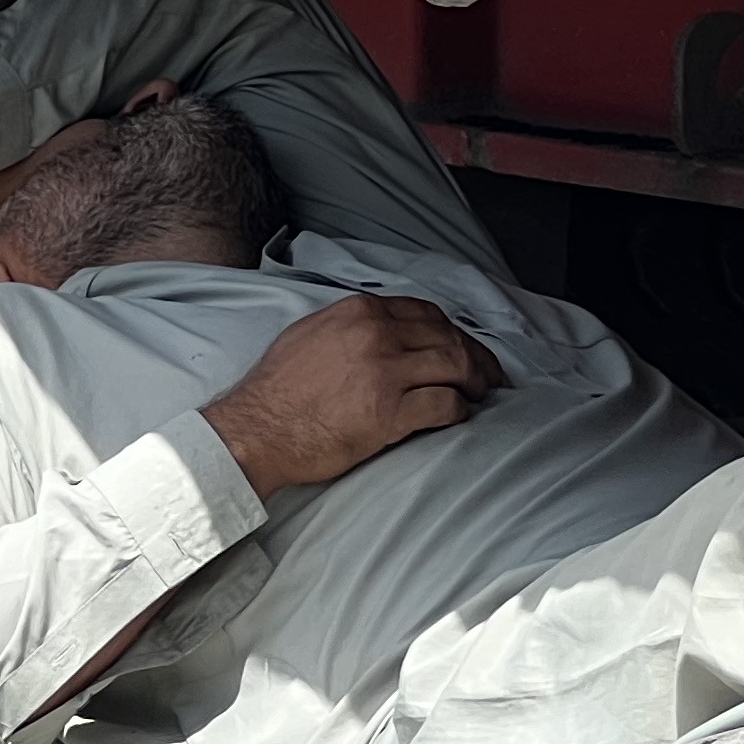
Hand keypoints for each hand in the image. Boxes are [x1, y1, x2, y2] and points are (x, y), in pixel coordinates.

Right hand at [204, 295, 506, 499]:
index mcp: (359, 312)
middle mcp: (375, 334)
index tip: (464, 346)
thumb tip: (385, 331)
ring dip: (474, 381)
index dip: (453, 331)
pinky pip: (443, 404)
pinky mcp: (389, 412)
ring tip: (480, 394)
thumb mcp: (312, 334)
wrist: (255, 430)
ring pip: (453, 365)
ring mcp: (384, 371)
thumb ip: (352, 327)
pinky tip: (458, 415)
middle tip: (488, 375)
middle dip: (475, 356)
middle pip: (447, 336)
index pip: (425, 313)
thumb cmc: (278, 390)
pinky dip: (458, 410)